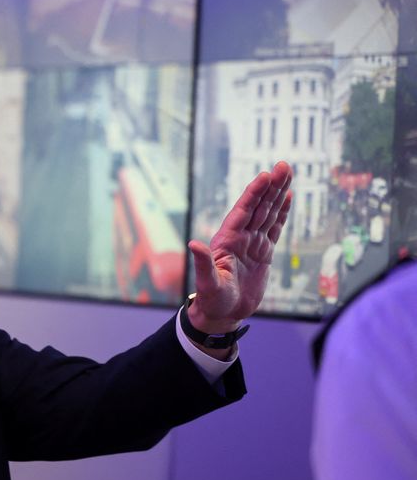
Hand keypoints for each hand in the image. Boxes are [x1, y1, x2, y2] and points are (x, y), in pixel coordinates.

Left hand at [188, 161, 292, 333]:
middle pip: (258, 207)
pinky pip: (274, 228)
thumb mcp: (208, 283)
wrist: (223, 314)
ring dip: (277, 194)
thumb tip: (193, 244)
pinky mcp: (263, 252)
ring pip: (268, 213)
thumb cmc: (212, 300)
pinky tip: (287, 197)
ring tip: (286, 173)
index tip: (264, 176)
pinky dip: (281, 213)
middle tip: (282, 166)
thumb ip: (203, 264)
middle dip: (270, 187)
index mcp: (227, 240)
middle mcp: (240, 237)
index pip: (243, 212)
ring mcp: (252, 243)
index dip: (253, 194)